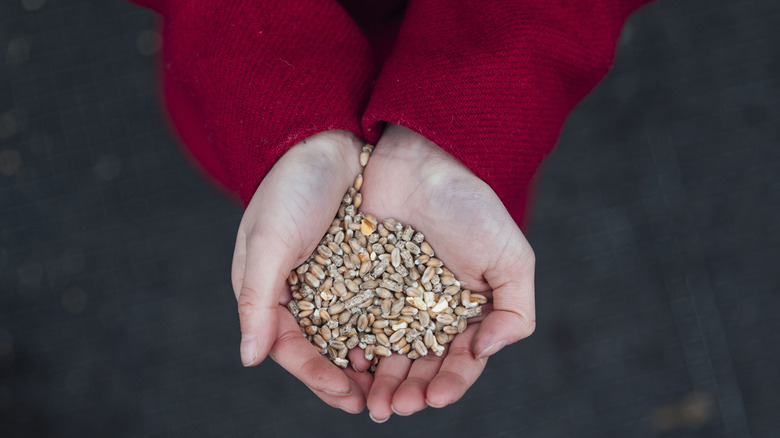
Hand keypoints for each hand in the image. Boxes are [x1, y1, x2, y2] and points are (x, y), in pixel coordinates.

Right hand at [231, 130, 372, 412]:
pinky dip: (390, 331)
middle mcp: (306, 294)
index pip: (293, 348)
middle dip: (349, 381)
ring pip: (354, 336)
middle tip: (378, 405)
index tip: (348, 396)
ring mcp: (339, 283)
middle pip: (326, 350)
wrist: (330, 141)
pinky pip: (379, 308)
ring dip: (372, 364)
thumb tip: (250, 358)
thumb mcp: (268, 241)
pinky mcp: (369, 268)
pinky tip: (408, 346)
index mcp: (272, 293)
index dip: (318, 376)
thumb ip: (256, 300)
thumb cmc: (291, 186)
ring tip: (397, 386)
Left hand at [359, 124, 535, 420]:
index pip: (462, 362)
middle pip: (421, 367)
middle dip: (410, 392)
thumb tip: (488, 351)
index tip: (434, 397)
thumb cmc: (471, 206)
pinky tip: (352, 362)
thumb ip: (516, 309)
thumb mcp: (512, 256)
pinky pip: (358, 325)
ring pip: (388, 354)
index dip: (450, 384)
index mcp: (469, 313)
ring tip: (372, 403)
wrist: (420, 162)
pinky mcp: (363, 286)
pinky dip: (356, 349)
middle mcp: (431, 313)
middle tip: (394, 409)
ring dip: (382, 383)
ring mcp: (395, 301)